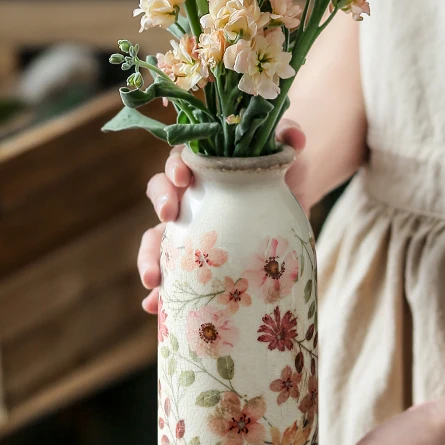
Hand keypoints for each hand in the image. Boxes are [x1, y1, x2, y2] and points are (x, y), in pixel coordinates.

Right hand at [138, 120, 308, 314]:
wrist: (291, 204)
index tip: (184, 179)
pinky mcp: (198, 260)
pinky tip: (157, 308)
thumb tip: (295, 136)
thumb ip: (287, 137)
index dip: (175, 167)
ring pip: (156, 240)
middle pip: (161, 195)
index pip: (179, 160)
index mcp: (203, 166)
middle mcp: (189, 197)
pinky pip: (173, 276)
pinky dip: (161, 293)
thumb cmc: (280, 171)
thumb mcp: (285, 154)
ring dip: (149, 258)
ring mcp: (189, 231)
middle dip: (160, 205)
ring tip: (152, 280)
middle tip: (168, 218)